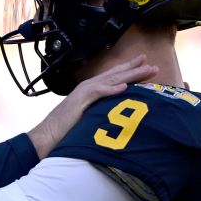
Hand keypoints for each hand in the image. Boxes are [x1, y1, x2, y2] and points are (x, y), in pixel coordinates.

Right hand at [26, 55, 157, 156]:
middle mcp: (89, 87)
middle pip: (116, 75)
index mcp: (91, 90)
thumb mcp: (88, 118)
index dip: (130, 71)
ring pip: (111, 80)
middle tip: (153, 66)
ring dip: (130, 75)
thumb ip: (99, 112)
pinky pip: (98, 93)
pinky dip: (111, 89)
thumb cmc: (66, 130)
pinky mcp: (79, 100)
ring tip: (145, 71)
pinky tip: (124, 87)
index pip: (114, 77)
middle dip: (135, 69)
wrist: (48, 135)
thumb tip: (114, 115)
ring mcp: (84, 92)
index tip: (145, 66)